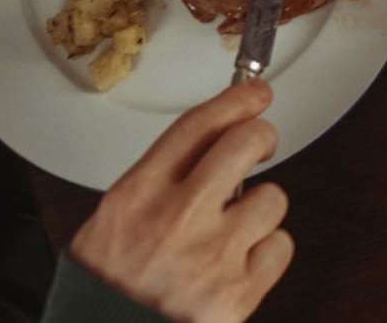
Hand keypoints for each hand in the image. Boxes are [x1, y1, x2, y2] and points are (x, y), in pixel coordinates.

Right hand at [69, 83, 292, 322]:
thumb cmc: (106, 289)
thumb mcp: (111, 221)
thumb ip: (159, 182)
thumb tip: (212, 145)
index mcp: (137, 195)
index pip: (199, 125)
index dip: (237, 100)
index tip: (255, 94)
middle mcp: (176, 219)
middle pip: (247, 142)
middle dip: (261, 137)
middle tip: (258, 146)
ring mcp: (211, 255)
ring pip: (274, 197)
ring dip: (260, 210)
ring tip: (234, 230)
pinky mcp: (237, 292)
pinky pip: (281, 247)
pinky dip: (267, 254)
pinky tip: (241, 263)